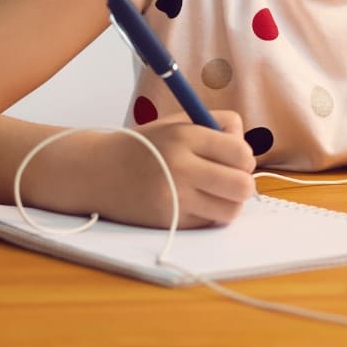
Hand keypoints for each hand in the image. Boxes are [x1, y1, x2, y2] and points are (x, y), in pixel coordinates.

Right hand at [95, 110, 256, 228]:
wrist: (98, 171)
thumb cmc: (146, 145)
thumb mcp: (177, 123)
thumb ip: (216, 126)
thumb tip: (247, 146)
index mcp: (185, 137)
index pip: (241, 152)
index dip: (244, 156)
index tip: (235, 158)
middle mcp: (181, 168)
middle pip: (242, 185)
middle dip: (243, 182)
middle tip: (231, 178)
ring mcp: (175, 198)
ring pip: (230, 210)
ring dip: (230, 202)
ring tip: (216, 192)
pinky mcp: (170, 221)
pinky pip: (209, 222)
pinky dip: (210, 214)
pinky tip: (196, 202)